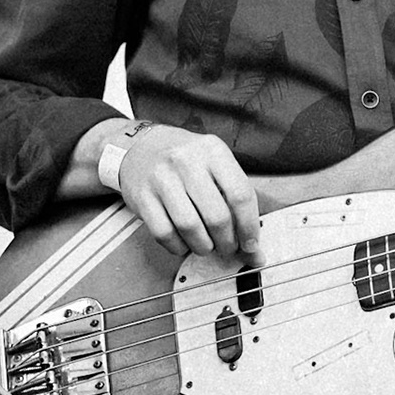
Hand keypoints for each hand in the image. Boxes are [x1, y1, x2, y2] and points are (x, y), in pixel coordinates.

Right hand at [115, 122, 261, 264]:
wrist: (143, 147)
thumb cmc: (187, 160)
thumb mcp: (215, 162)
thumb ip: (234, 195)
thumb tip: (252, 242)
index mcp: (213, 151)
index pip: (240, 194)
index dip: (249, 226)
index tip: (251, 244)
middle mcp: (187, 161)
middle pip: (216, 216)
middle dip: (227, 241)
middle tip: (228, 247)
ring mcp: (162, 178)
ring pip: (190, 227)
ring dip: (203, 246)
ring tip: (207, 246)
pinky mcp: (142, 196)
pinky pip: (164, 233)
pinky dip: (178, 246)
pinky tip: (184, 242)